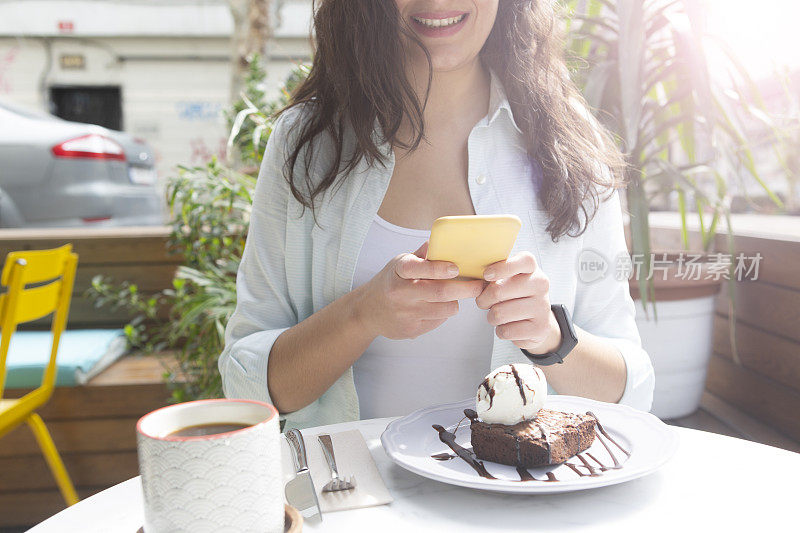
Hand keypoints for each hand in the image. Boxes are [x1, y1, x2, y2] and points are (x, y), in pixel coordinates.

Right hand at [355, 241, 484, 339]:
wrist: (368, 311)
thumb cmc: (391, 281)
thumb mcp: (400, 262)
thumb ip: (422, 254)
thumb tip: (443, 241)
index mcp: (398, 271)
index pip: (419, 268)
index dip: (439, 268)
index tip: (456, 267)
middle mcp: (400, 293)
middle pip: (440, 292)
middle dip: (466, 288)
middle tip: (479, 285)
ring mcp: (405, 314)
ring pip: (445, 308)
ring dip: (455, 301)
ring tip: (452, 295)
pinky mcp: (411, 330)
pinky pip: (439, 321)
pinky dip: (443, 313)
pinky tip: (435, 307)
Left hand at [475, 251, 560, 353]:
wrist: (538, 320)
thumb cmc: (515, 295)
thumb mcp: (508, 279)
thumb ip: (494, 275)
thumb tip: (475, 283)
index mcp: (532, 268)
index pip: (523, 260)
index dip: (501, 268)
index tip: (486, 275)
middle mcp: (540, 284)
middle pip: (498, 291)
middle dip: (483, 300)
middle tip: (485, 302)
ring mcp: (542, 306)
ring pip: (499, 313)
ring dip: (492, 317)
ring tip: (499, 314)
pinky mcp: (540, 328)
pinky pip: (506, 331)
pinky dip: (501, 330)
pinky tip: (509, 326)